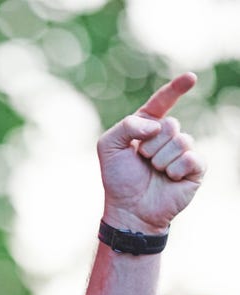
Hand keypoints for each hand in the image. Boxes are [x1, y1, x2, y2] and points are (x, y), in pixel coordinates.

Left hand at [97, 73, 205, 233]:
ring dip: (161, 159)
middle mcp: (166, 137)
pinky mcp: (195, 169)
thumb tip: (157, 125)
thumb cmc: (118, 178)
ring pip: (181, 141)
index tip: (191, 78)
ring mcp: (182, 152)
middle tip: (142, 161)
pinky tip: (169, 179)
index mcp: (146, 127)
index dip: (175, 89)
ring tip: (154, 172)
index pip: (162, 103)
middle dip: (151, 144)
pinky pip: (191, 158)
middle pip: (171, 124)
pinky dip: (175, 169)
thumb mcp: (108, 146)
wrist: (129, 209)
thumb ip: (126, 126)